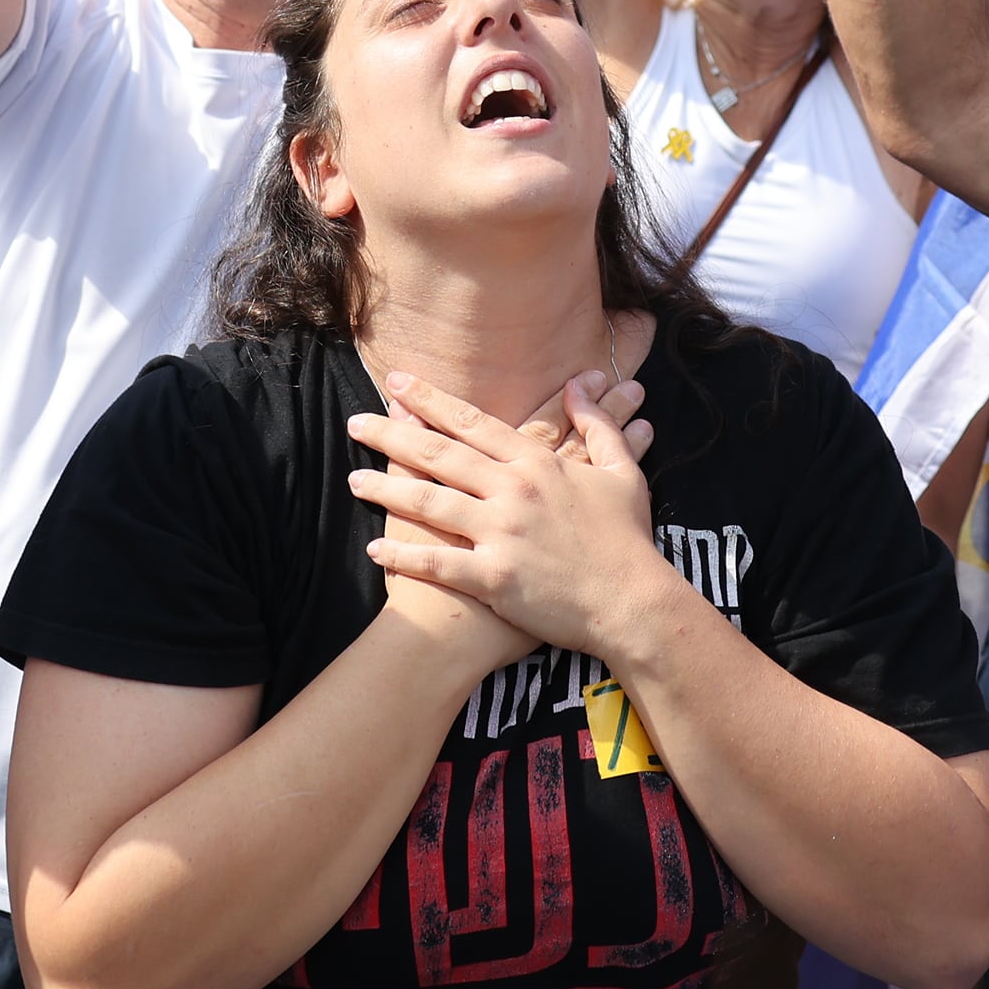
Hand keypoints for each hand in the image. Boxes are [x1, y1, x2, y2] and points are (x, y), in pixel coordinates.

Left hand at [351, 370, 676, 666]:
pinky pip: (438, 564)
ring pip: (431, 504)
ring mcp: (501, 536)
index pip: (474, 424)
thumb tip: (580, 384)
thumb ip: (598, 425)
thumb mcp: (623, 473)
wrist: (635, 604)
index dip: (432, 402)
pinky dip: (403, 556)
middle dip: (393, 436)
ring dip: (387, 491)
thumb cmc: (628, 541)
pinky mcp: (495, 579)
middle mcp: (513, 493)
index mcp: (538, 466)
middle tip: (355, 422)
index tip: (398, 384)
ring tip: (353, 479)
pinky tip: (374, 549)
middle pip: (441, 456)